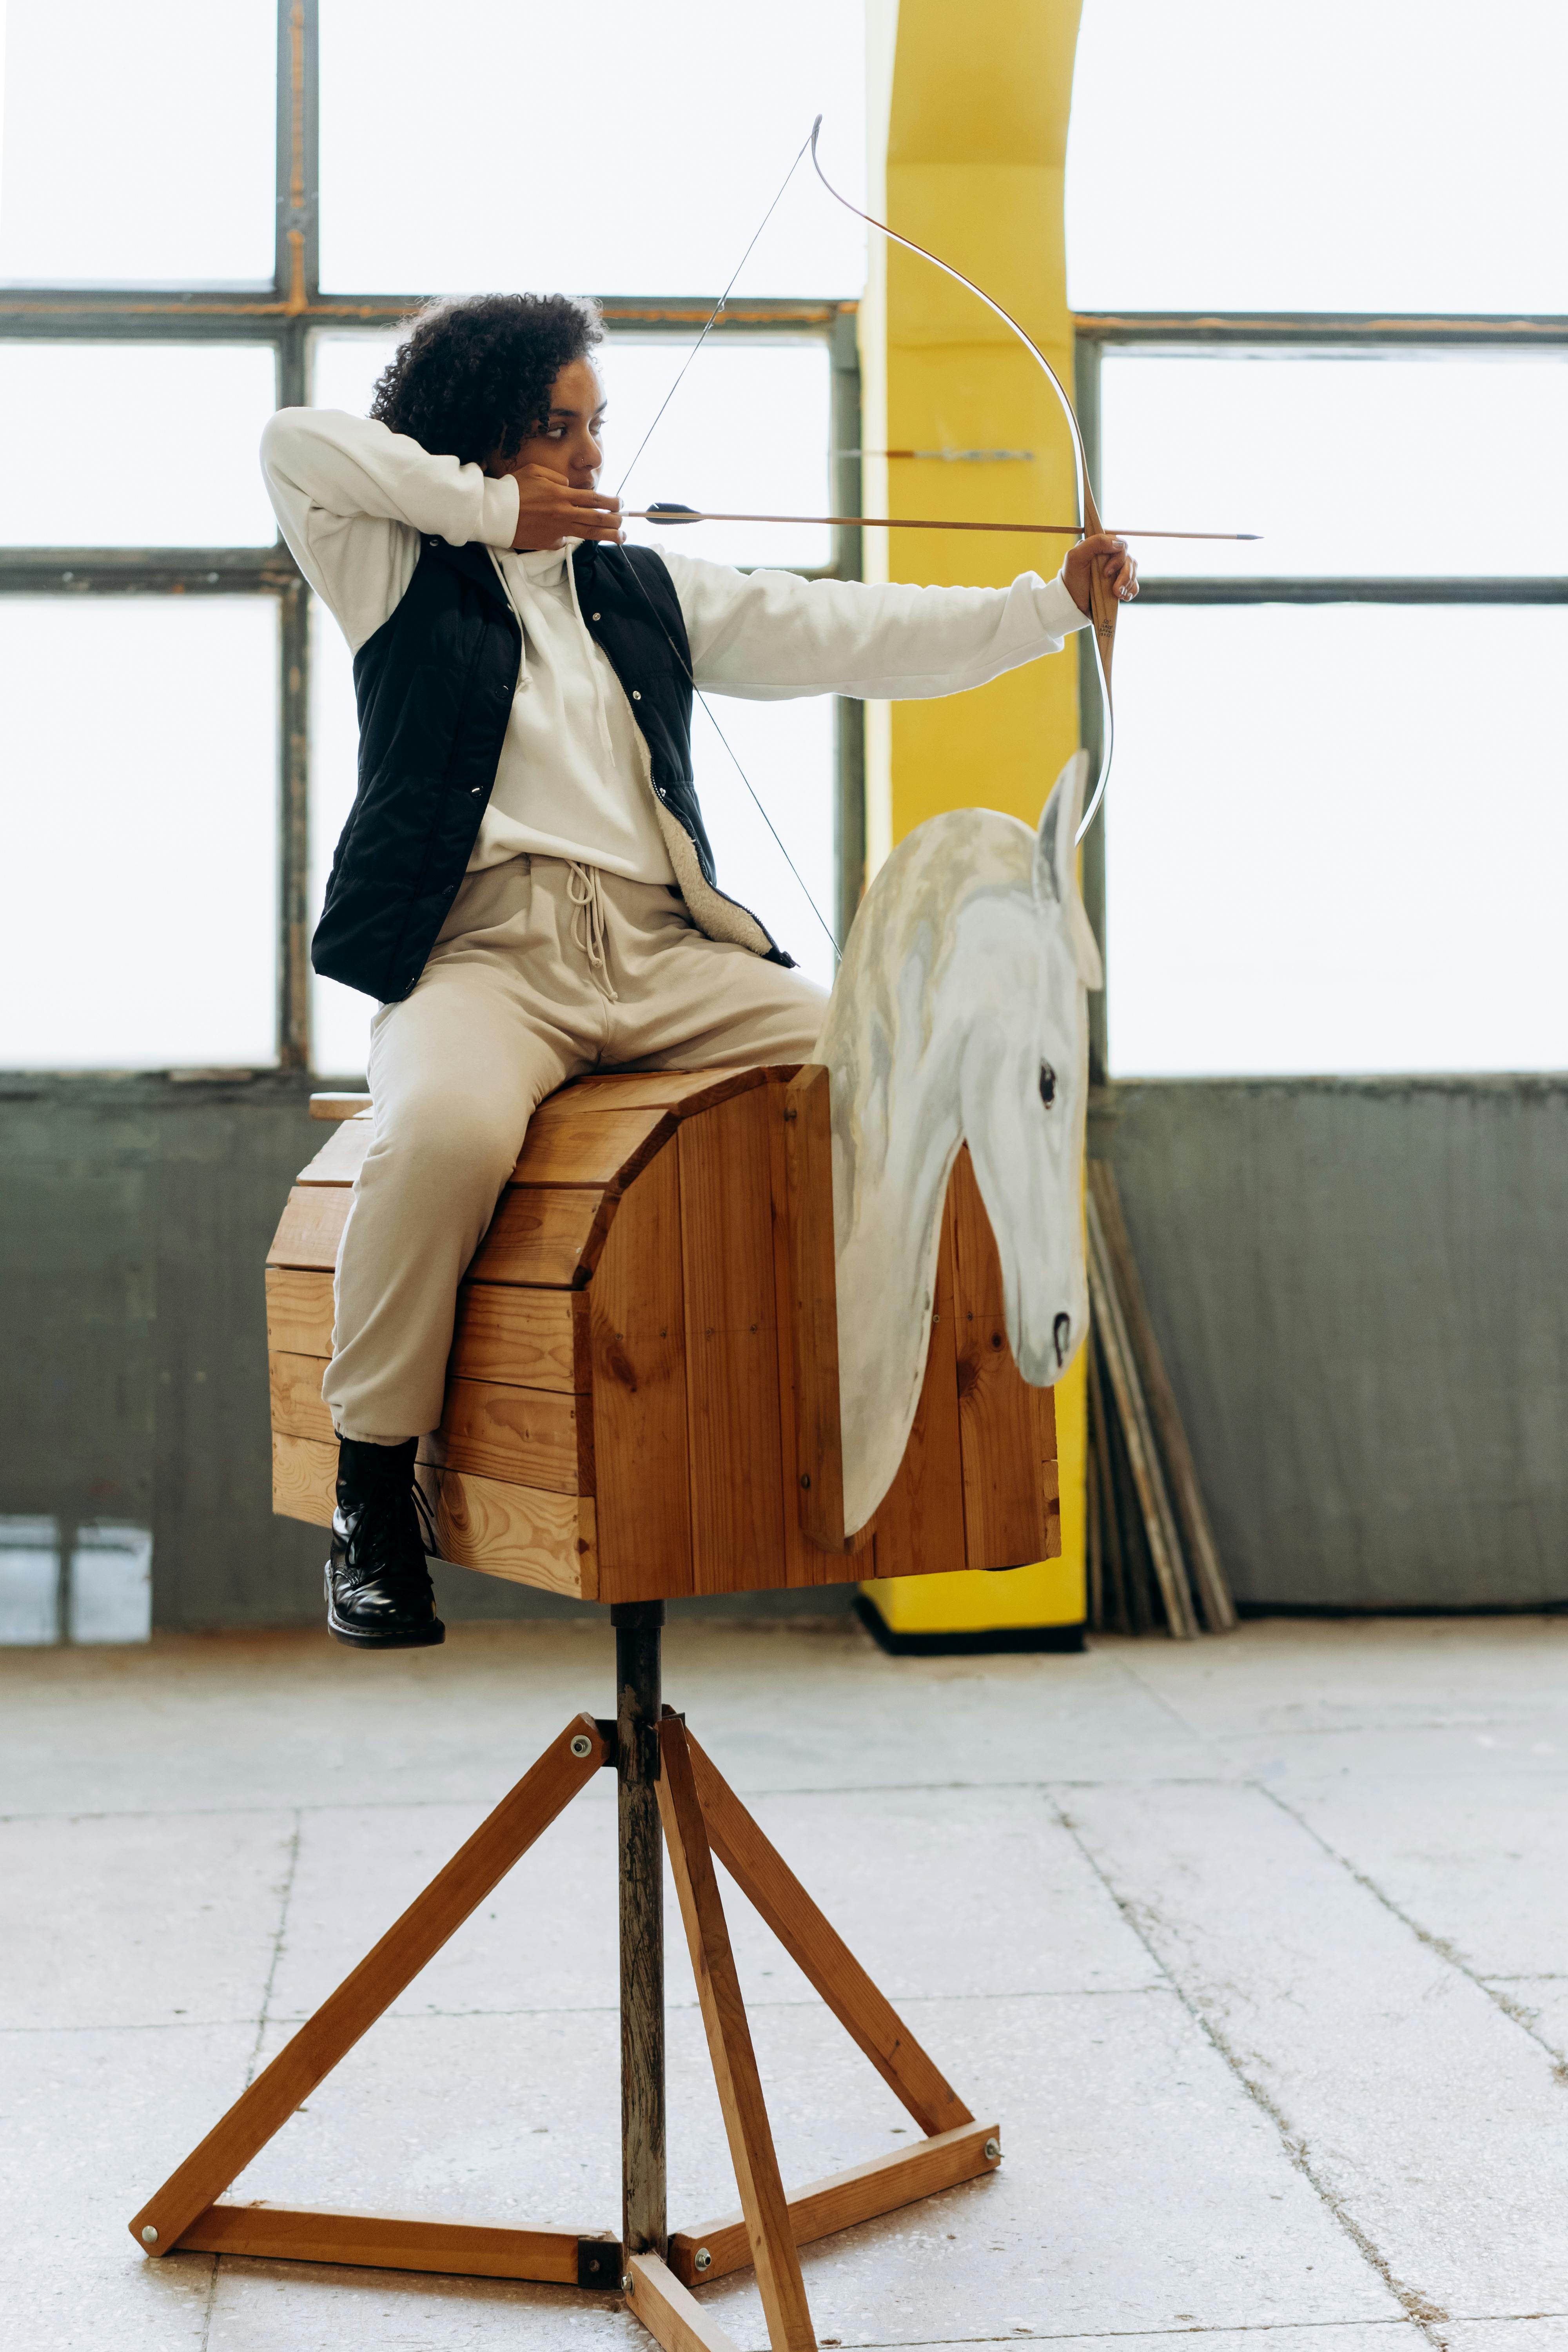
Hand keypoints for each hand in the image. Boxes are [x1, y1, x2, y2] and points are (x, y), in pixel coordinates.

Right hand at [505, 463, 624, 550]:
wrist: (494, 513)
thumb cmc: (513, 489)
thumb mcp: (536, 472)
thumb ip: (557, 478)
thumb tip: (570, 487)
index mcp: (561, 494)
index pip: (594, 499)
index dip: (610, 502)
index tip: (620, 503)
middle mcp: (564, 513)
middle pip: (596, 518)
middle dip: (615, 520)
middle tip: (624, 522)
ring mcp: (558, 530)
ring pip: (588, 534)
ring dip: (607, 535)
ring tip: (621, 537)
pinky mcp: (549, 543)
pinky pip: (564, 540)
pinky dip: (567, 536)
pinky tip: (562, 533)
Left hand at [1064, 532, 1136, 614]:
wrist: (1073, 606)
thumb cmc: (1072, 581)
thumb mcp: (1076, 558)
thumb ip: (1095, 543)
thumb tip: (1118, 544)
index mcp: (1099, 547)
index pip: (1120, 544)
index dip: (1117, 558)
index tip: (1105, 573)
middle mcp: (1109, 556)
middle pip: (1128, 558)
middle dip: (1125, 574)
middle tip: (1114, 589)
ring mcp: (1115, 570)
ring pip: (1133, 570)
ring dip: (1128, 583)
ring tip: (1117, 594)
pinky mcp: (1119, 583)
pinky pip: (1134, 583)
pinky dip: (1131, 590)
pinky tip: (1123, 597)